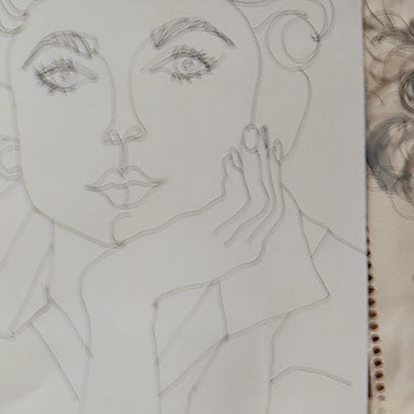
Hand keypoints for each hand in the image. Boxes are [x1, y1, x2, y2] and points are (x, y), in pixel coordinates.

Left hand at [87, 126, 288, 322]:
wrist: (136, 277)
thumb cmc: (164, 258)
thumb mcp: (203, 242)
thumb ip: (226, 223)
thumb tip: (235, 188)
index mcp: (246, 253)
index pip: (276, 211)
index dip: (277, 179)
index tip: (275, 151)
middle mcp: (243, 250)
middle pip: (272, 202)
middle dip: (271, 165)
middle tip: (266, 136)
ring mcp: (227, 244)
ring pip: (259, 197)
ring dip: (256, 164)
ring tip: (251, 138)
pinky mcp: (209, 234)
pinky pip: (236, 200)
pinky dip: (237, 176)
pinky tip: (230, 158)